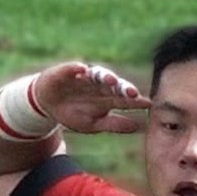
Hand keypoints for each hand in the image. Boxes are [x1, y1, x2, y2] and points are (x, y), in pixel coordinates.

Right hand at [33, 62, 151, 133]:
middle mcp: (99, 85)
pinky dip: (76, 68)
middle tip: (132, 93)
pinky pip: (72, 68)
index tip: (148, 104)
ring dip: (104, 76)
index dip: (136, 101)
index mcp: (107, 98)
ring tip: (110, 80)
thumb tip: (138, 127)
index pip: (125, 98)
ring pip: (97, 74)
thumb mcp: (94, 124)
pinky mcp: (67, 71)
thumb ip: (115, 124)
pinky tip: (81, 69)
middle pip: (114, 86)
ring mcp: (84, 77)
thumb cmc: (74, 114)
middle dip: (123, 88)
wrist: (48, 104)